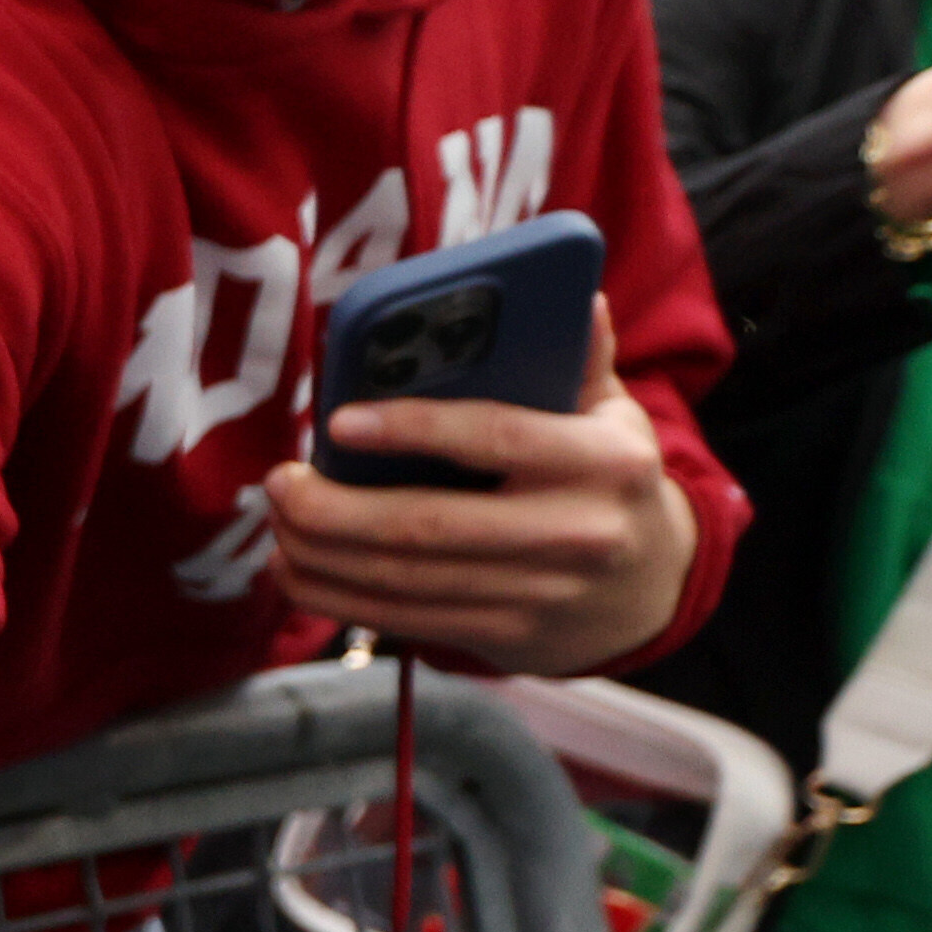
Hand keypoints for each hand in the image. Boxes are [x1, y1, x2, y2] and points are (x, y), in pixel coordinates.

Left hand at [262, 318, 695, 675]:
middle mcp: (576, 533)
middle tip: (280, 480)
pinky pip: (404, 619)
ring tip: (279, 519)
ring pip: (404, 580)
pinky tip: (297, 568)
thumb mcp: (614, 415)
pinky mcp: (506, 637)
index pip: (494, 437)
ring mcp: (540, 595)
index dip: (411, 429)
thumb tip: (573, 294)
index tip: (338, 422)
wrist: (651, 587)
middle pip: (428, 526)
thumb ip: (583, 358)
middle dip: (334, 509)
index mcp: (603, 462)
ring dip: (321, 553)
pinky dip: (338, 596)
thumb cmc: (609, 480)